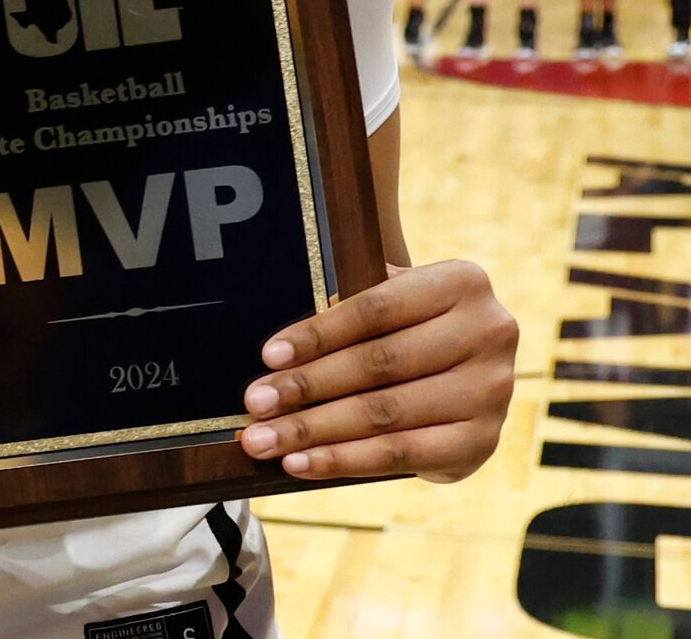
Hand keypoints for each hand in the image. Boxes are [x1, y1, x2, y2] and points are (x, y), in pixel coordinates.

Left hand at [238, 261, 515, 481]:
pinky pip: (401, 454)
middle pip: (378, 365)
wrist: (466, 366)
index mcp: (461, 283)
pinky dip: (344, 460)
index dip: (319, 334)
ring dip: (315, 431)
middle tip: (255, 403)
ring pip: (384, 414)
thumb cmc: (408, 324)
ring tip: (264, 439)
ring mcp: (491, 392)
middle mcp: (487, 334)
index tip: (268, 355)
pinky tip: (301, 463)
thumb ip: (347, 309)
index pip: (375, 309)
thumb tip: (274, 354)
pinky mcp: (482, 441)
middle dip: (307, 387)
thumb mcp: (392, 300)